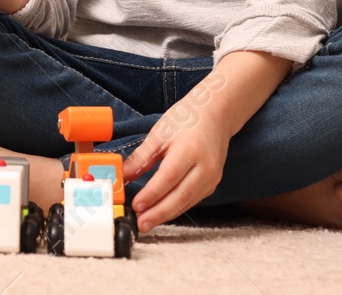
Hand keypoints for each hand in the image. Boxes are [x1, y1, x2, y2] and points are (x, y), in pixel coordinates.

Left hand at [123, 88, 231, 231]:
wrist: (215, 116)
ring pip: (187, 202)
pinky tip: (162, 212)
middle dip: (159, 213)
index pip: (169, 177)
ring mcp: (212, 177)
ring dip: (166, 214)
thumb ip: (142, 156)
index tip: (136, 206)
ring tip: (147, 222)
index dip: (152, 194)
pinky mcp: (212, 184)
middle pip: (180, 196)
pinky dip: (176, 207)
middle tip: (141, 224)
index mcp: (190, 150)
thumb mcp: (159, 133)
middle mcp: (205, 167)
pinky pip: (192, 199)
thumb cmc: (186, 120)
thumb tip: (125, 176)